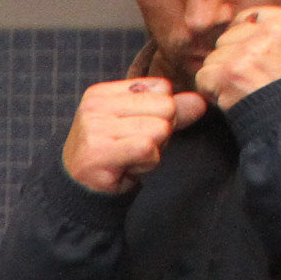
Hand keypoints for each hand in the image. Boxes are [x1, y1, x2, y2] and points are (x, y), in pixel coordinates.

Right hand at [61, 78, 207, 194]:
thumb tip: (200, 102)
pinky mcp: (98, 151)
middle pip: (165, 106)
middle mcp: (95, 105)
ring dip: (153, 151)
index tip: (136, 132)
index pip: (161, 87)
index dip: (161, 113)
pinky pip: (147, 149)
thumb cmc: (114, 157)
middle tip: (134, 149)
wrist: (80, 192)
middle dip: (160, 133)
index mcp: (103, 92)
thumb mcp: (142, 126)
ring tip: (130, 159)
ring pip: (159, 129)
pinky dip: (146, 164)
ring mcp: (94, 127)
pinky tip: (127, 169)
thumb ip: (171, 111)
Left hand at [193, 6, 280, 108]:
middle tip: (247, 82)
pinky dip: (211, 92)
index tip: (248, 59)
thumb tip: (251, 29)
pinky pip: (204, 76)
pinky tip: (231, 101)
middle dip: (232, 59)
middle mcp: (271, 30)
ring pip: (214, 57)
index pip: (251, 17)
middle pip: (229, 37)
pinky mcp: (230, 72)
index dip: (244, 40)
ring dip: (221, 77)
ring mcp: (249, 50)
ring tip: (243, 93)